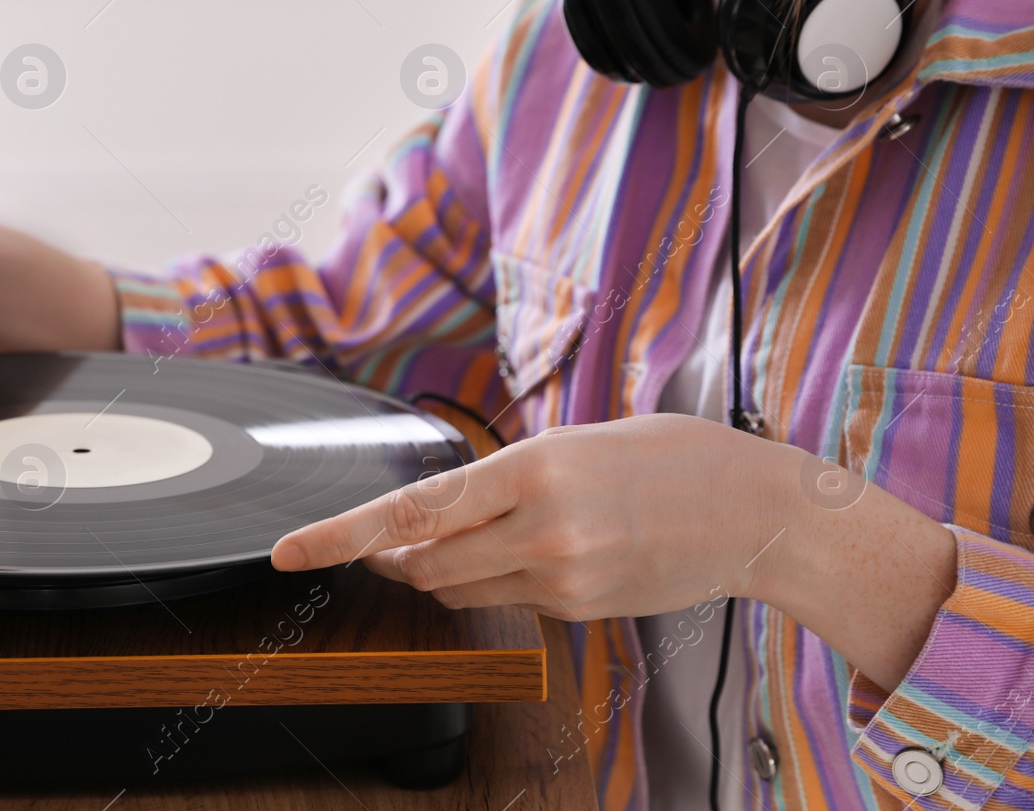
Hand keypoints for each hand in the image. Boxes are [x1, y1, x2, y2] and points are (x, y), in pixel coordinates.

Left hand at [273, 414, 791, 618]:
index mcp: (534, 467)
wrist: (761, 514)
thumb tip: (446, 506)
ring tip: (469, 539)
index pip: (412, 511)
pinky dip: (496, 582)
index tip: (289, 551)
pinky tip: (531, 553)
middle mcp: (541, 528)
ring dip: (441, 570)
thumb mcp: (580, 440)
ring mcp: (563, 577)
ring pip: (460, 589)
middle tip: (381, 543)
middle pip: (424, 561)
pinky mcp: (582, 610)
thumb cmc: (677, 457)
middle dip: (393, 555)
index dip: (340, 534)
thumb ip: (508, 475)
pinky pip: (508, 603)